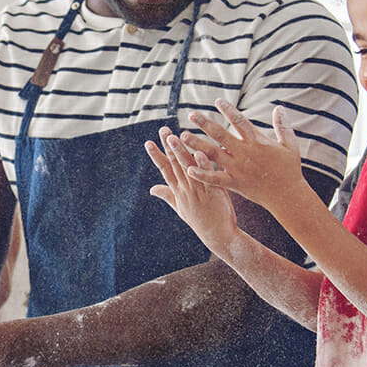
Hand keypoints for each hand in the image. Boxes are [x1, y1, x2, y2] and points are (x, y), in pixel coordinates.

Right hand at [145, 125, 238, 255]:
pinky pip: (207, 177)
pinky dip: (203, 165)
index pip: (165, 170)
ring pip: (187, 168)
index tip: (148, 142)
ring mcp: (198, 192)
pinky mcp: (213, 193)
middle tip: (162, 130)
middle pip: (174, 165)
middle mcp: (186, 190)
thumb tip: (151, 189)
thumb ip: (167, 195)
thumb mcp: (180, 208)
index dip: (156, 156)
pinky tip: (199, 152)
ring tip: (174, 137)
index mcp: (179, 192)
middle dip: (168, 146)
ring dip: (180, 152)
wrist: (219, 237)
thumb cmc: (201, 221)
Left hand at [180, 100, 303, 212]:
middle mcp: (245, 153)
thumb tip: (279, 107)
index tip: (217, 101)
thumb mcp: (290, 145)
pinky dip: (202, 174)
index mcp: (257, 141)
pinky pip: (215, 179)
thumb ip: (283, 126)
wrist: (287, 195)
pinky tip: (188, 169)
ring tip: (183, 136)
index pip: (240, 121)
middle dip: (205, 124)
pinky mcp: (235, 183)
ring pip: (214, 154)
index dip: (229, 110)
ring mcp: (238, 168)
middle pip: (221, 135)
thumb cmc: (289, 169)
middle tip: (192, 115)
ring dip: (197, 145)